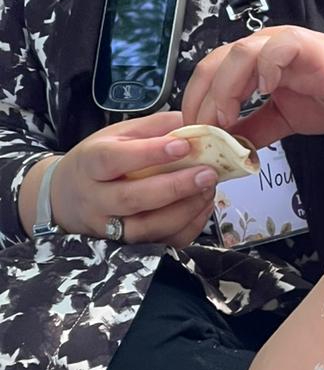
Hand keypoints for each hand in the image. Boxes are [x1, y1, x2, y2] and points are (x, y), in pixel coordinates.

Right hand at [53, 113, 217, 245]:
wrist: (67, 199)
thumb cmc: (98, 163)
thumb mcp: (115, 136)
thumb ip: (152, 128)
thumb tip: (192, 122)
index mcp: (89, 164)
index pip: (114, 159)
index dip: (149, 153)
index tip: (183, 145)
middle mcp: (96, 199)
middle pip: (133, 198)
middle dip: (175, 187)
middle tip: (208, 173)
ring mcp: (109, 228)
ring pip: (148, 227)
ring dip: (185, 210)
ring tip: (209, 189)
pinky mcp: (127, 247)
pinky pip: (161, 243)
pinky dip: (188, 227)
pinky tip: (203, 206)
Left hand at [182, 27, 323, 145]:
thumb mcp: (287, 119)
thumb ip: (256, 128)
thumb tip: (227, 147)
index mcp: (257, 63)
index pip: (210, 76)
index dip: (196, 105)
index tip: (195, 139)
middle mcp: (266, 47)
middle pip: (214, 64)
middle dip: (201, 101)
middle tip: (203, 136)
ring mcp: (287, 44)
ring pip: (238, 55)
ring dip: (225, 90)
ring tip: (226, 120)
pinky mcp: (311, 48)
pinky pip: (278, 49)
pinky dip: (265, 69)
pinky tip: (265, 93)